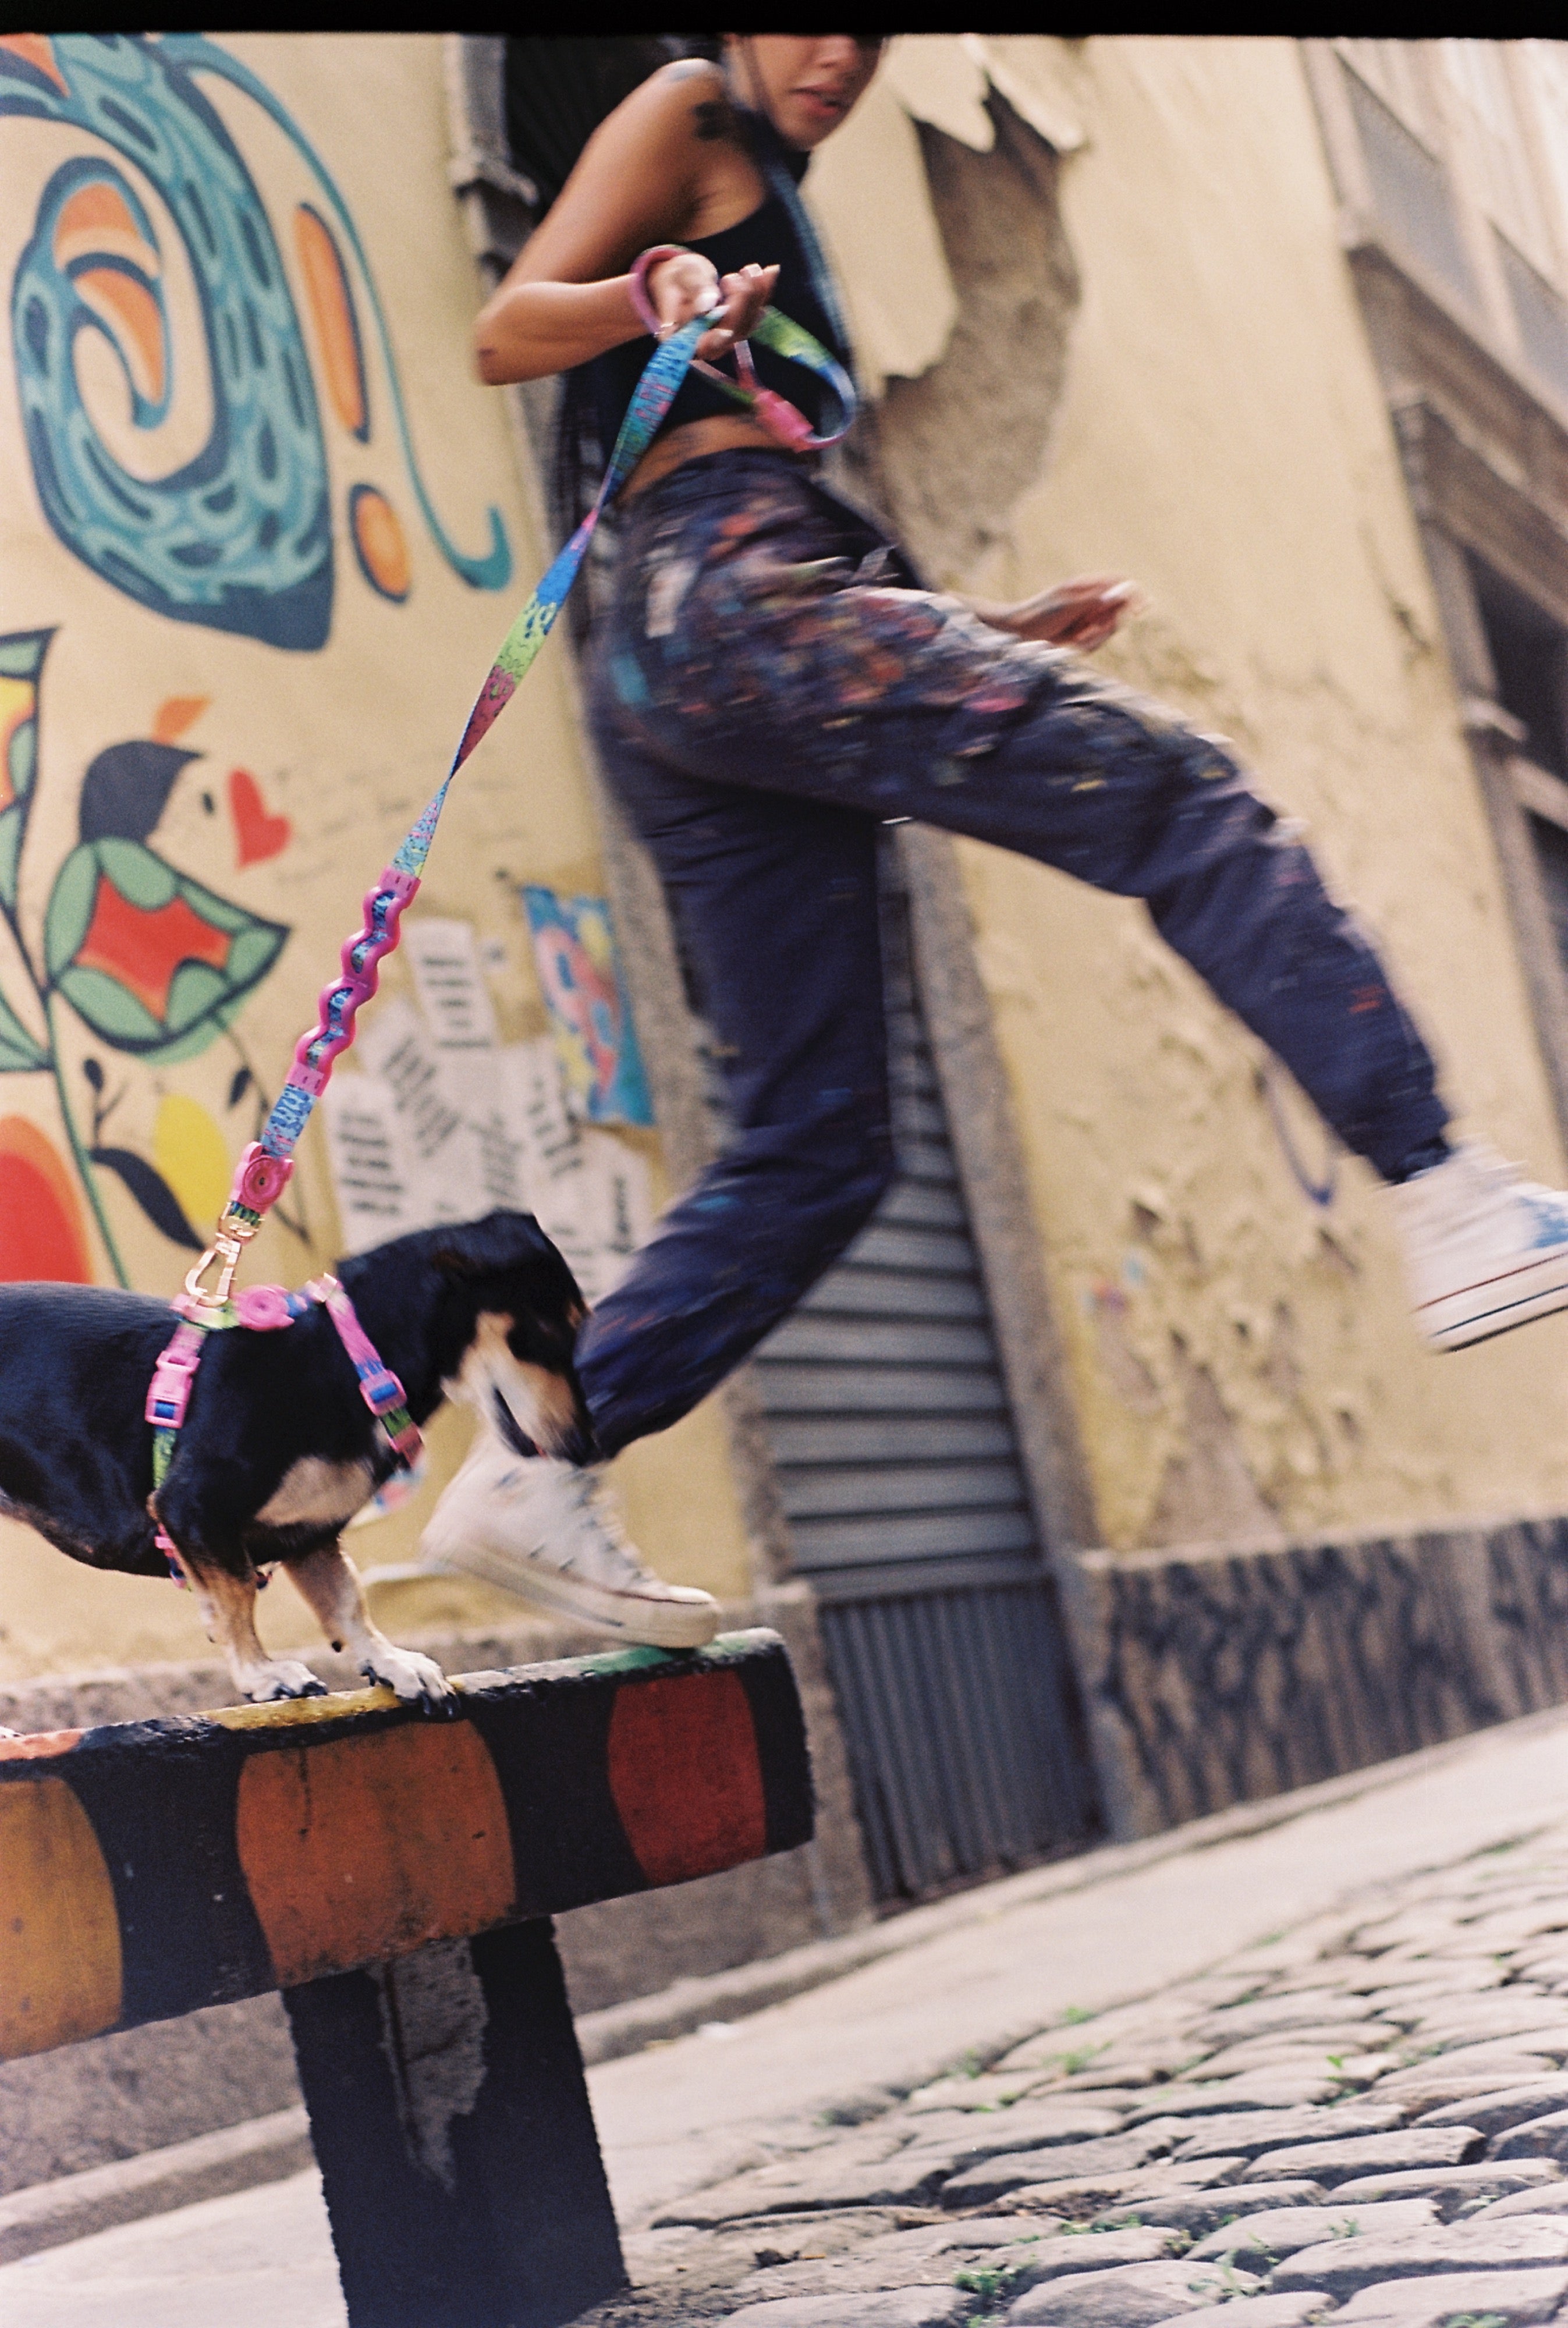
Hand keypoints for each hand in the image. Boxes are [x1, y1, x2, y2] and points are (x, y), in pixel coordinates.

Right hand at [646, 255, 778, 361]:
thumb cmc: (676, 278)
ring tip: (753, 268)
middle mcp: (707, 346)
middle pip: (731, 332)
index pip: (703, 346)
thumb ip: (694, 290)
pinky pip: (755, 312)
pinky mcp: (738, 327)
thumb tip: (708, 305)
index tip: (725, 331)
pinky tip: (771, 270)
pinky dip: (764, 291)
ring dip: (757, 294)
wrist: (682, 279)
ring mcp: (725, 339)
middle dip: (743, 301)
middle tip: (746, 271)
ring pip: (747, 323)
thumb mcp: (681, 277)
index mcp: (684, 341)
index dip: (716, 341)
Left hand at [981, 574, 1142, 651]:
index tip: (1140, 608)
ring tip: (1078, 640)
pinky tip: (1074, 645)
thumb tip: (1125, 591)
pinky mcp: (1081, 634)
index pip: (1120, 583)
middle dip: (1110, 624)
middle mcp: (1089, 600)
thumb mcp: (1071, 605)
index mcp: (1087, 586)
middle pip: (1118, 610)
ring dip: (1096, 637)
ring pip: (1108, 629)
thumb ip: (1099, 599)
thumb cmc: (1040, 614)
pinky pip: (1095, 642)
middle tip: (1092, 631)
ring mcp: (1085, 617)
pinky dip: (1088, 645)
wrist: (1017, 633)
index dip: (1133, 594)